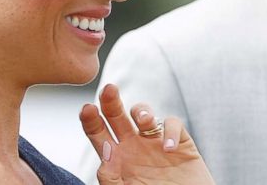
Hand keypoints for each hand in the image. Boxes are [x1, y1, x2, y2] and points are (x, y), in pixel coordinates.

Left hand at [80, 84, 214, 184]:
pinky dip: (171, 131)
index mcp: (116, 159)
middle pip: (117, 116)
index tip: (87, 109)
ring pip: (144, 114)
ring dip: (141, 111)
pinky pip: (172, 124)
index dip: (91, 119)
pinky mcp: (179, 143)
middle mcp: (134, 147)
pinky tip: (169, 148)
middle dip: (111, 101)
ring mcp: (155, 142)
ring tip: (142, 120)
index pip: (98, 133)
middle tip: (108, 90)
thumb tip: (106, 154)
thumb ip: (111, 179)